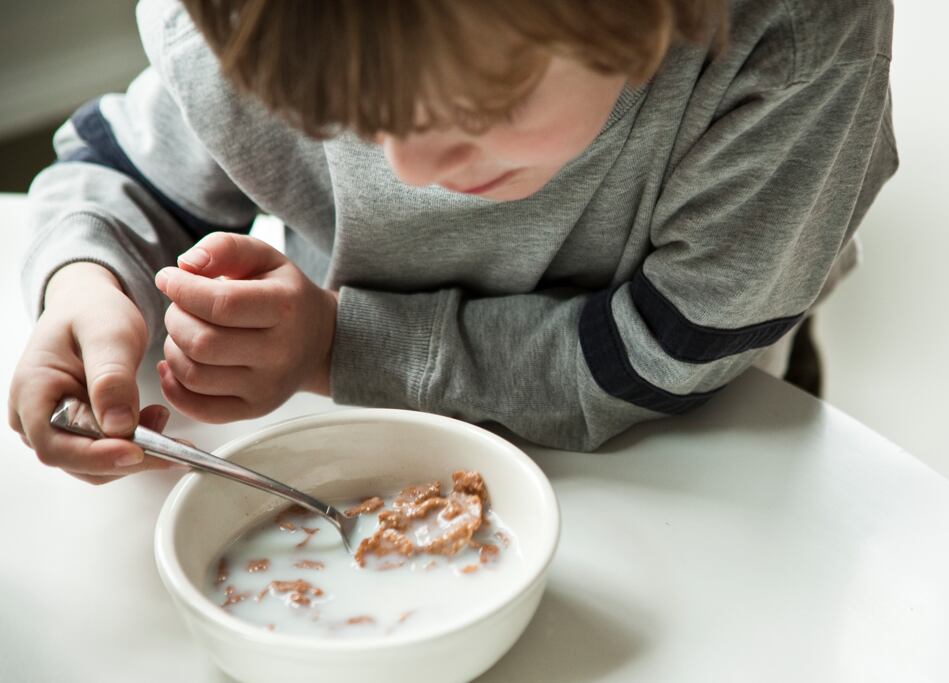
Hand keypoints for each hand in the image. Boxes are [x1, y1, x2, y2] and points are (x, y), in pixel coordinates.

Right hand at [8, 262, 173, 483]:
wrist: (91, 306)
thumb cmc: (93, 312)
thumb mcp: (108, 334)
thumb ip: (112, 377)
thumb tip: (119, 426)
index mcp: (32, 391)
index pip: (57, 445)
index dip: (98, 456)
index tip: (138, 452)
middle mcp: (35, 417)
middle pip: (78, 461)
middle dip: (126, 455)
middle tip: (171, 439)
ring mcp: (55, 427)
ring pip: (95, 463)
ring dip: (134, 451)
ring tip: (161, 417)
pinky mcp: (78, 431)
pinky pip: (106, 451)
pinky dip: (135, 444)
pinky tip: (154, 420)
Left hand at [155, 232, 336, 422]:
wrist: (320, 340)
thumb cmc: (284, 294)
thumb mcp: (264, 257)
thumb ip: (225, 247)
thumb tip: (185, 264)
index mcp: (286, 307)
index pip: (221, 304)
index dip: (182, 289)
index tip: (168, 278)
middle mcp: (281, 352)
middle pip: (202, 342)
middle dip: (176, 319)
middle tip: (179, 307)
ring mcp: (269, 386)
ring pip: (195, 375)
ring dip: (173, 350)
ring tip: (184, 333)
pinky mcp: (255, 408)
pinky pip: (200, 408)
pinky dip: (174, 387)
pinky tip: (177, 363)